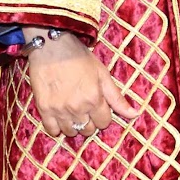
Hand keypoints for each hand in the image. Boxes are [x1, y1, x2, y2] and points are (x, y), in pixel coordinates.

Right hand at [25, 30, 140, 138]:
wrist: (52, 47)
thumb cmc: (80, 58)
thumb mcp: (103, 75)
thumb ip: (117, 98)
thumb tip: (135, 115)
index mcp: (94, 99)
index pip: (104, 123)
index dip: (103, 116)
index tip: (99, 107)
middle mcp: (77, 108)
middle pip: (88, 130)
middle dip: (90, 121)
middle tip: (86, 108)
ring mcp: (59, 110)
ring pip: (71, 132)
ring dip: (75, 125)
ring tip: (73, 111)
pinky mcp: (43, 109)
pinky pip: (52, 130)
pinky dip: (57, 127)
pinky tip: (61, 117)